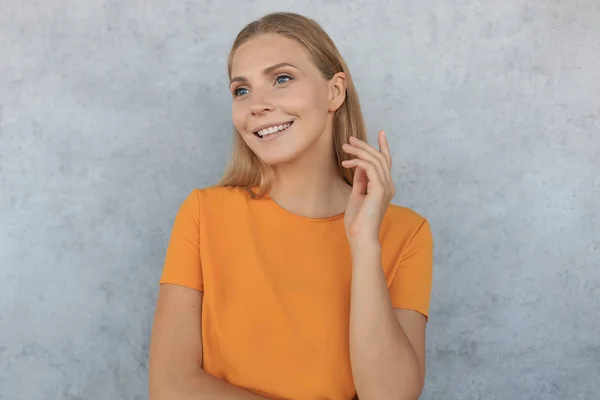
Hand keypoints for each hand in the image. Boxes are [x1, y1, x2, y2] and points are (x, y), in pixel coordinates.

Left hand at [342, 130, 394, 246]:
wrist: (361, 237)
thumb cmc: (358, 221)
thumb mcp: (357, 195)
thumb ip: (360, 180)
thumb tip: (359, 165)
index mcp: (385, 187)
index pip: (386, 162)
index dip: (384, 146)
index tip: (380, 132)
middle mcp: (389, 185)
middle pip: (380, 157)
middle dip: (365, 145)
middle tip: (349, 139)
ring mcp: (386, 187)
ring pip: (375, 160)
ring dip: (359, 151)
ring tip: (344, 148)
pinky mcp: (380, 190)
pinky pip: (370, 168)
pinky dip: (358, 161)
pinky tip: (346, 162)